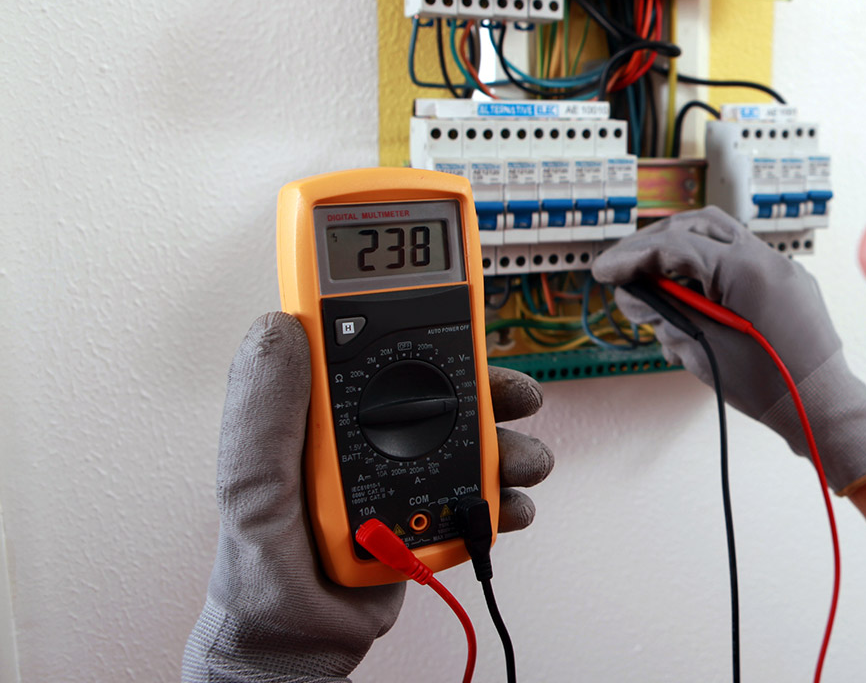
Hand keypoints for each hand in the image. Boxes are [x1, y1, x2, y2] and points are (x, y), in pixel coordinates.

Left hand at [182, 312, 552, 682]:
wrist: (298, 648)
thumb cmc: (258, 577)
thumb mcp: (250, 490)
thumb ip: (264, 414)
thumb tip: (279, 328)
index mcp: (316, 417)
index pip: (363, 346)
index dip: (408, 320)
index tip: (450, 310)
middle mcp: (362, 438)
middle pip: (436, 389)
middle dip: (486, 387)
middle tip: (514, 393)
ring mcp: (397, 476)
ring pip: (467, 440)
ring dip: (507, 446)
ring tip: (522, 461)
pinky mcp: (425, 516)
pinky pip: (476, 495)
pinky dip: (503, 499)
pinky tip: (508, 506)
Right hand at [593, 207, 865, 493]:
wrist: (822, 408)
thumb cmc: (767, 387)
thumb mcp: (703, 349)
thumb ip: (665, 312)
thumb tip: (634, 294)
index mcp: (747, 269)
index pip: (676, 246)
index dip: (632, 258)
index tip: (604, 271)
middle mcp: (768, 258)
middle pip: (699, 227)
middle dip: (657, 245)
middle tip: (627, 269)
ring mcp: (782, 269)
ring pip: (722, 242)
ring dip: (684, 260)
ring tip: (658, 297)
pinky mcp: (789, 285)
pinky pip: (742, 267)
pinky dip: (711, 278)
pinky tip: (691, 310)